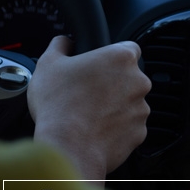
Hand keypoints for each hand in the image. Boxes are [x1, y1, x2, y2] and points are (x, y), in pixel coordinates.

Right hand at [27, 36, 150, 180]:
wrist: (67, 147)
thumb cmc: (58, 104)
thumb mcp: (48, 63)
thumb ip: (59, 45)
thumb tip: (63, 42)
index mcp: (120, 58)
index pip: (128, 47)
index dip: (110, 55)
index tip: (96, 64)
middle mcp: (138, 82)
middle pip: (128, 76)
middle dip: (110, 82)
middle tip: (85, 90)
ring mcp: (141, 109)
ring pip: (128, 102)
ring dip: (112, 105)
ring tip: (85, 112)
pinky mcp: (138, 133)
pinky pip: (127, 125)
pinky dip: (114, 126)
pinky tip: (92, 128)